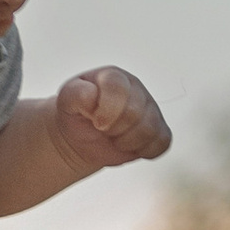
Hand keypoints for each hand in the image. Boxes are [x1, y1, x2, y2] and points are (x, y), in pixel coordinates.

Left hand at [49, 66, 171, 173]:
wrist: (81, 137)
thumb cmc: (76, 114)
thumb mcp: (66, 100)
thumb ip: (76, 93)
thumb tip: (92, 95)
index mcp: (114, 77)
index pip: (118, 87)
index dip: (108, 109)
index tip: (96, 122)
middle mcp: (136, 90)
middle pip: (135, 112)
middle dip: (114, 129)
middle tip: (102, 129)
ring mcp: (151, 110)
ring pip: (150, 129)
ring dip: (127, 142)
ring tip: (114, 138)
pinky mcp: (159, 130)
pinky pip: (162, 143)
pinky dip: (143, 151)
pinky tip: (129, 146)